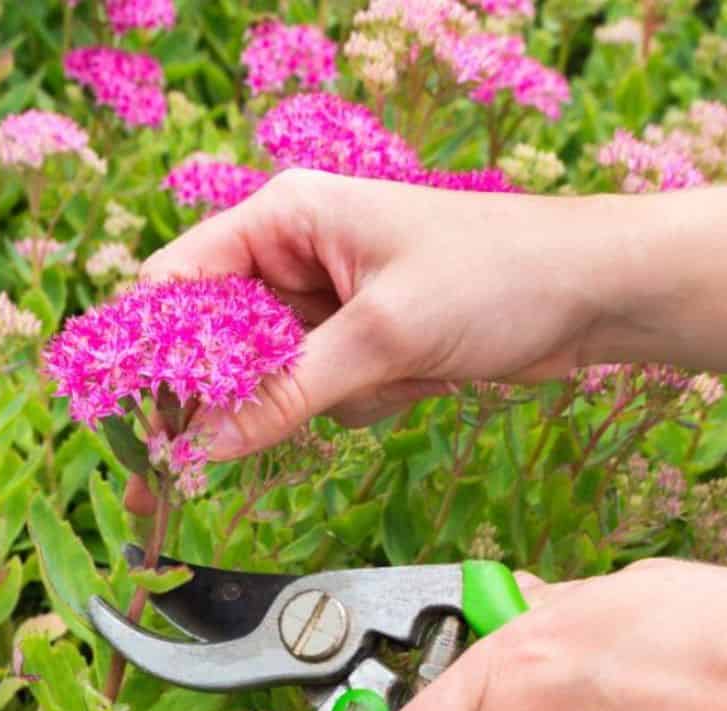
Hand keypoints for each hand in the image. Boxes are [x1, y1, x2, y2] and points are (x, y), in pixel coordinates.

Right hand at [128, 175, 726, 511]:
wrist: (593, 296)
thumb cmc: (493, 278)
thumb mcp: (382, 335)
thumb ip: (286, 393)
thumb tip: (203, 449)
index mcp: (284, 218)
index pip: (180, 282)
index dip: (150, 350)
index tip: (134, 421)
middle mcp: (292, 256)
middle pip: (212, 340)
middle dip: (213, 402)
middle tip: (173, 477)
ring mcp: (323, 305)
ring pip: (263, 378)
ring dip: (304, 404)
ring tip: (377, 383)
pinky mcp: (354, 345)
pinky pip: (313, 394)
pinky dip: (351, 404)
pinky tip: (412, 382)